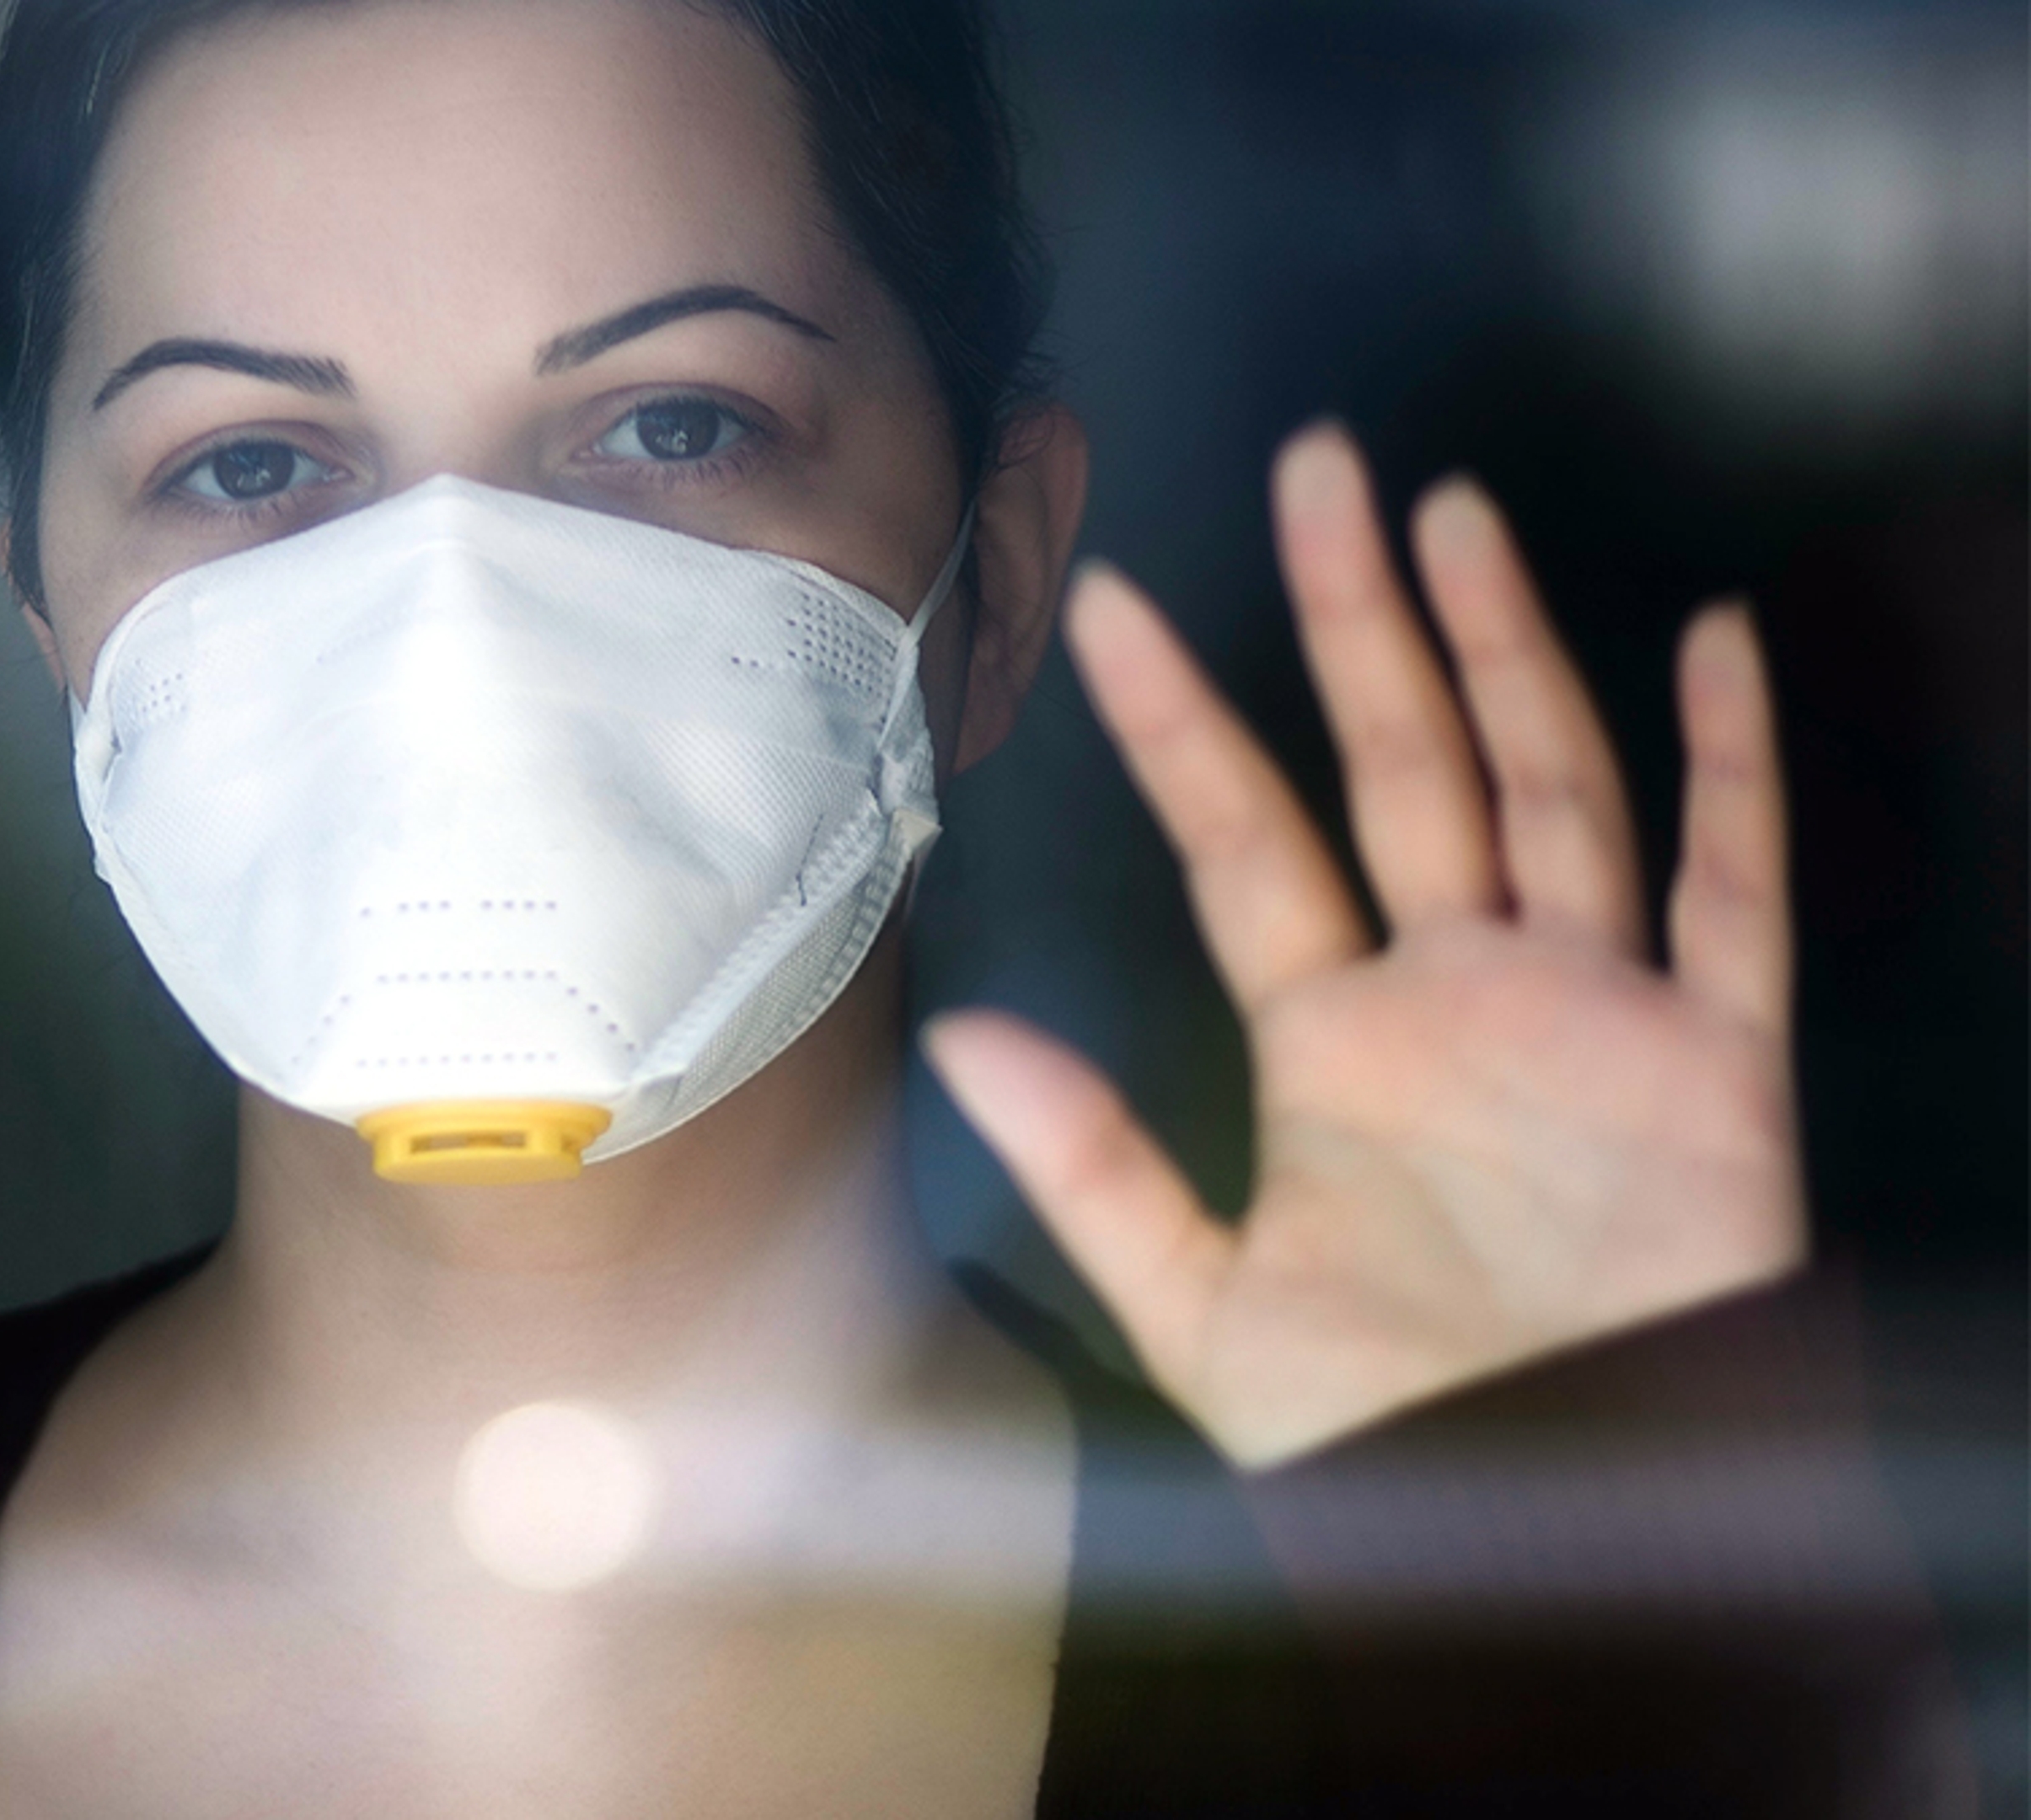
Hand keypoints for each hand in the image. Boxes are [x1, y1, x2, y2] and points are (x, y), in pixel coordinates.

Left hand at [928, 422, 1805, 1469]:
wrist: (1555, 1528)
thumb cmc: (1387, 1433)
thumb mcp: (1204, 1309)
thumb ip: (1092, 1167)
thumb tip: (964, 1035)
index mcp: (1332, 1041)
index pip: (1241, 840)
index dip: (1178, 722)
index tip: (1102, 606)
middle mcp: (1458, 992)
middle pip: (1400, 763)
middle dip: (1357, 618)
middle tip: (1316, 466)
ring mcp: (1590, 1009)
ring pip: (1550, 783)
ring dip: (1506, 651)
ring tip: (1453, 514)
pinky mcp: (1714, 1059)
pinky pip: (1730, 894)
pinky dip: (1730, 774)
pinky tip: (1707, 646)